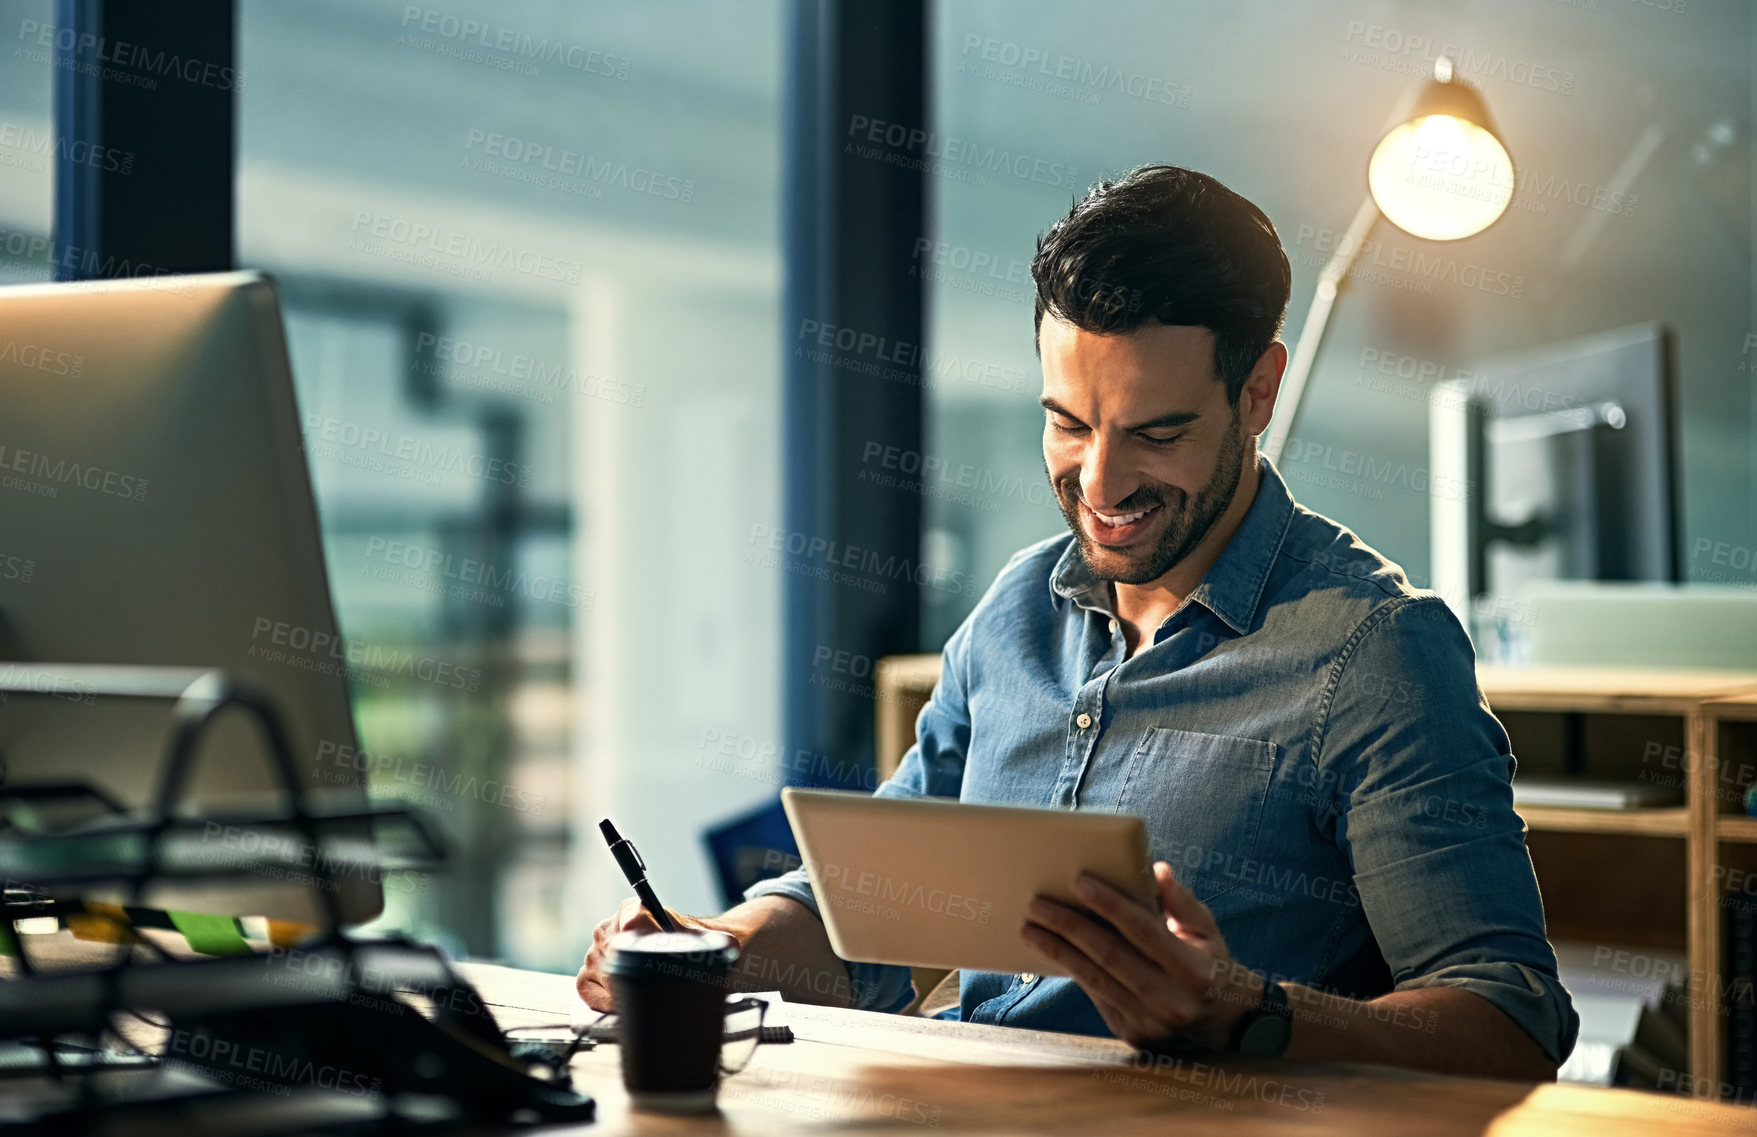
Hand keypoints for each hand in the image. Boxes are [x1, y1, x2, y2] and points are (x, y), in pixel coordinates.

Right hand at [575, 898, 730, 1010]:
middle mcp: (609, 927)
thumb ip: (718, 941)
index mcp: (634, 909)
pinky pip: (585, 987)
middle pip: (612, 954)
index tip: (663, 958)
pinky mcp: (588, 973)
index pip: (632, 923)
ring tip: (644, 994)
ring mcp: (594, 950)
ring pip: (597, 972)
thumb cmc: (690, 948)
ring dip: (620, 989)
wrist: (679, 958)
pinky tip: (623, 1004)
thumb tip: (729, 944)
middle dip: (634, 976)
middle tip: (657, 986)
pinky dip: (602, 1000)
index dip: (648, 945)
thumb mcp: (705, 942)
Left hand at [1020, 861, 1257, 1049]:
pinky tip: (1053, 951)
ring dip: (1058, 951)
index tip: (1078, 880)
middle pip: (1109, 955)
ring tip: (1030, 928)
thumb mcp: (1208, 930)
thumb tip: (1155, 869)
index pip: (1142, 929)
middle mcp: (1170, 999)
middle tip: (1037, 904)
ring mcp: (1148, 1021)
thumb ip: (1181, 901)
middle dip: (1068, 926)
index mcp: (1192, 969)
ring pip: (1094, 979)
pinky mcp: (1131, 1033)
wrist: (1225, 1024)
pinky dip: (1073, 971)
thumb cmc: (1213, 964)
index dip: (1109, 903)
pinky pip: (1096, 996)